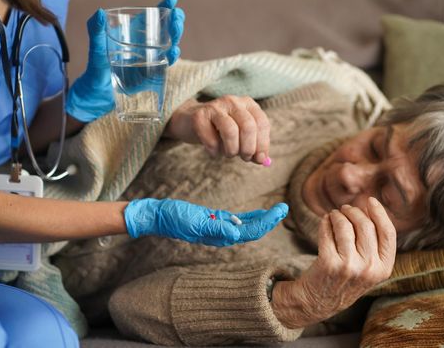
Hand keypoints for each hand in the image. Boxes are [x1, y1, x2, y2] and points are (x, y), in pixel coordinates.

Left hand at [66, 0, 184, 122]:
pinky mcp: (152, 74)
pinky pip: (166, 64)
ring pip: (170, 45)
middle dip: (175, 21)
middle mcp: (145, 44)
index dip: (163, 7)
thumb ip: (95, 30)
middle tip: (177, 17)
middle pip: (166, 29)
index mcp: (134, 33)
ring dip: (176, 37)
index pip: (152, 17)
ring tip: (176, 31)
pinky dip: (172, 57)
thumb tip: (100, 13)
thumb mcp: (96, 48)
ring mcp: (151, 59)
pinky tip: (174, 52)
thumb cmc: (96, 68)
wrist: (98, 94)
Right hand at [124, 198, 287, 245]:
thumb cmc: (175, 219)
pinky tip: (257, 214)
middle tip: (284, 207)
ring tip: (277, 210)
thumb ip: (215, 227)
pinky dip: (249, 217)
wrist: (159, 216)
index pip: (250, 231)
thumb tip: (236, 231)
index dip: (267, 221)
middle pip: (253, 230)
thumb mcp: (195, 222)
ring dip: (263, 219)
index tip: (280, 210)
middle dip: (270, 220)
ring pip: (247, 226)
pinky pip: (237, 221)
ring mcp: (219, 228)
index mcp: (220, 236)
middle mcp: (223, 234)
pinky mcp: (214, 221)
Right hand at [165, 96, 270, 164]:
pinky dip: (214, 151)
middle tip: (244, 158)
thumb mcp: (240, 138)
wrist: (189, 122)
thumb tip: (263, 160)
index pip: (262, 123)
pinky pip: (211, 139)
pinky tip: (213, 151)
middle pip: (248, 127)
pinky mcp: (199, 116)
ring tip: (228, 154)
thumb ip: (254, 148)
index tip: (258, 158)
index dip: (263, 144)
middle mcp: (233, 101)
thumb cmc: (219, 131)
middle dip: (248, 148)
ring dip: (232, 150)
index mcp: (248, 104)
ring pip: (231, 131)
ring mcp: (215, 106)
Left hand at [271, 197, 395, 327]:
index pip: (388, 233)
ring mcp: (349, 266)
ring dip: (337, 215)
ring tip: (333, 215)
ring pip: (345, 226)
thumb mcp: (368, 268)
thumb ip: (373, 244)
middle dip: (354, 211)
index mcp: (384, 269)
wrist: (318, 301)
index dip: (380, 213)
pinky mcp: (328, 263)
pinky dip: (325, 222)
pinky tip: (324, 221)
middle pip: (366, 225)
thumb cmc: (344, 278)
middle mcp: (369, 269)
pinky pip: (327, 231)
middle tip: (344, 209)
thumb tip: (370, 207)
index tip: (370, 200)